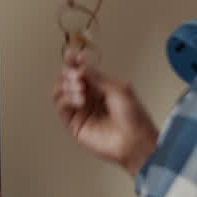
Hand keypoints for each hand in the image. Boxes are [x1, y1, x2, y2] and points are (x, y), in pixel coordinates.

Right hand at [53, 50, 158, 176]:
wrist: (135, 141)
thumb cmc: (133, 117)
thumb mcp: (119, 90)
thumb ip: (97, 78)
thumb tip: (81, 66)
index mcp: (99, 87)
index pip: (81, 70)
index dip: (74, 61)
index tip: (73, 55)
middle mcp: (87, 96)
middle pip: (67, 77)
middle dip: (70, 72)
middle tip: (79, 76)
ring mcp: (79, 110)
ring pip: (60, 90)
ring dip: (67, 85)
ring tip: (81, 90)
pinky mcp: (73, 123)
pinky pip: (61, 106)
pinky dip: (66, 98)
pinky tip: (79, 101)